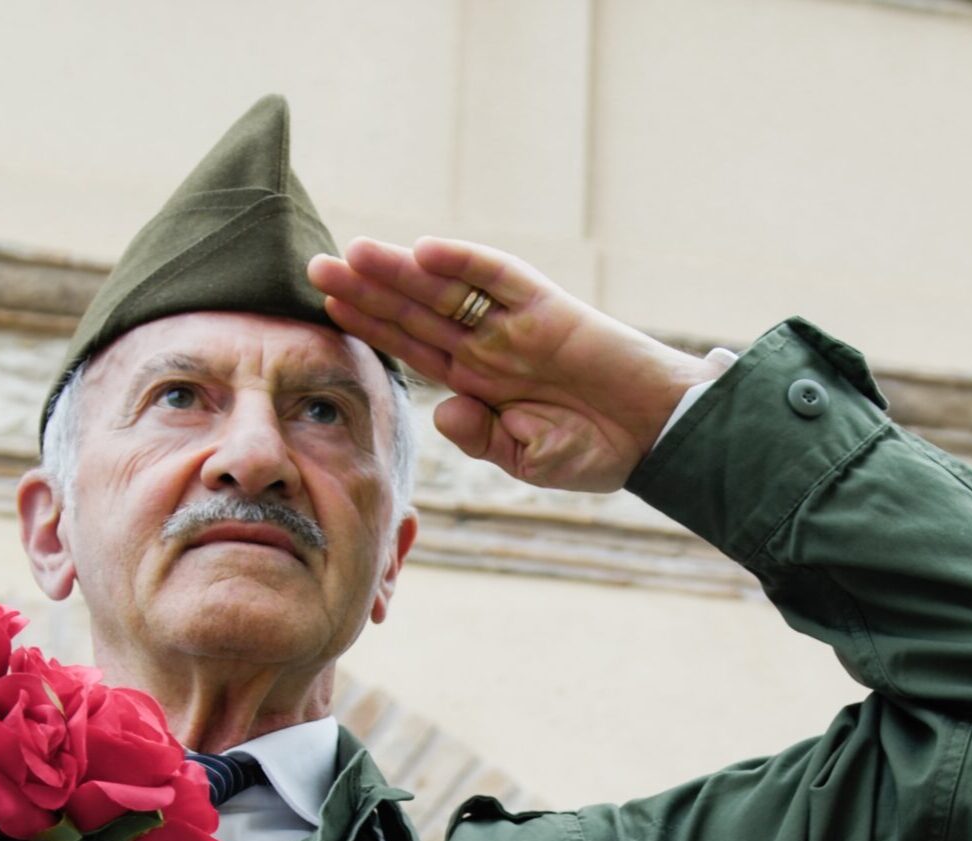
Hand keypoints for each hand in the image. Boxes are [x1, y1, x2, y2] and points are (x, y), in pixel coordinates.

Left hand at [308, 237, 719, 493]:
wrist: (656, 436)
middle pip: (415, 312)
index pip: (412, 349)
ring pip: (446, 291)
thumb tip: (442, 409)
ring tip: (354, 251)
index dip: (371, 329)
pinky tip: (427, 251)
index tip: (327, 309)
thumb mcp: (528, 458)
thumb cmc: (597, 451)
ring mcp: (515, 324)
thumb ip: (481, 438)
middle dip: (367, 291)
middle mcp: (489, 347)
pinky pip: (501, 278)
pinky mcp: (549, 308)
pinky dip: (467, 263)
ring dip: (400, 271)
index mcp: (479, 384)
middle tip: (315, 267)